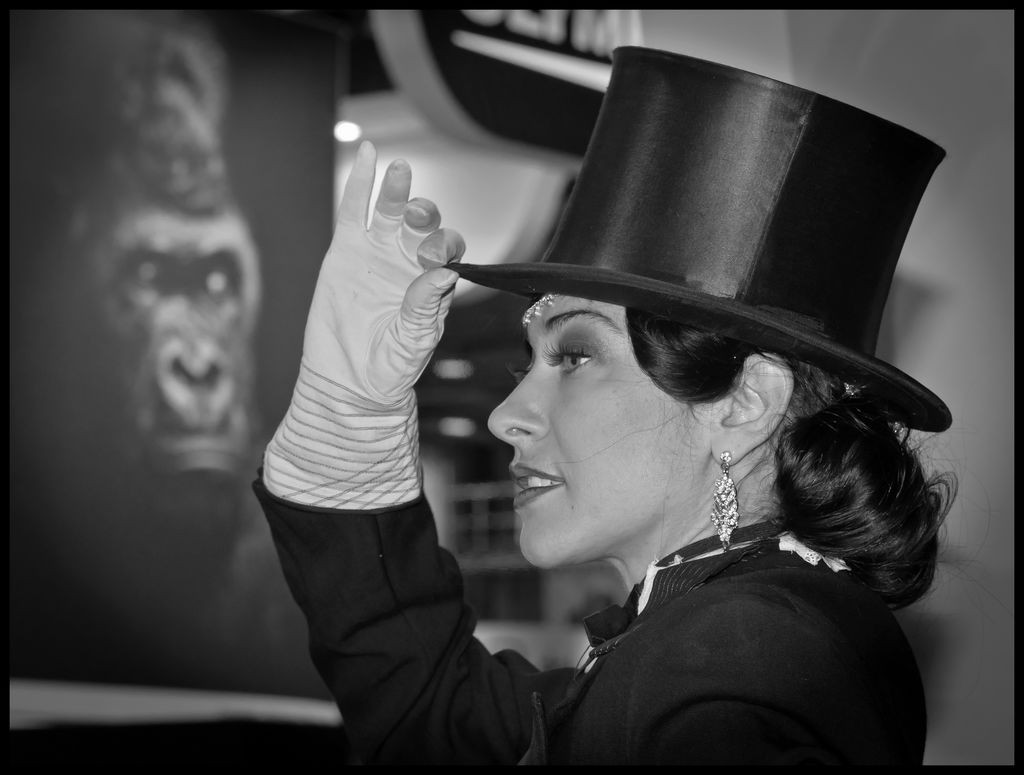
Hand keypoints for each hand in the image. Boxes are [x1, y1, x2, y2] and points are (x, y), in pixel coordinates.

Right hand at [303, 140, 464, 406]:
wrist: (350, 384)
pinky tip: (368, 154)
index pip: (449, 251)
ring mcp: (378, 254)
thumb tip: (446, 273)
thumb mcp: (414, 340)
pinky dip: (360, 183)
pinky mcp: (346, 252)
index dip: (445, 247)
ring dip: (398, 191)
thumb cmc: (391, 368)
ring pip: (391, 212)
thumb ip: (426, 306)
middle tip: (417, 215)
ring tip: (399, 171)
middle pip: (423, 225)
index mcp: (435, 282)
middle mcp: (410, 262)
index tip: (434, 259)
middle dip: (424, 215)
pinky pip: (353, 211)